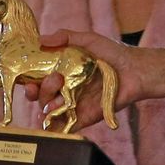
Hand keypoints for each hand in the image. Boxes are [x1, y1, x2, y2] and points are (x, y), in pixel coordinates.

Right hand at [24, 30, 164, 129]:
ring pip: (49, 112)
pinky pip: (66, 126)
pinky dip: (55, 128)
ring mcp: (74, 104)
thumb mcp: (87, 39)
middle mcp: (65, 89)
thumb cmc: (113, 53)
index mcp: (62, 72)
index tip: (28, 78)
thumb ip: (65, 37)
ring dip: (47, 105)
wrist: (136, 70)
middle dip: (37, 92)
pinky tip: (51, 122)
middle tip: (52, 79)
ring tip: (58, 94)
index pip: (37, 80)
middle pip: (41, 98)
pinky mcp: (85, 117)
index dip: (29, 81)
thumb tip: (41, 39)